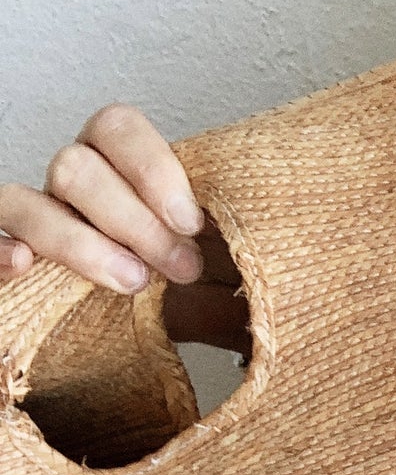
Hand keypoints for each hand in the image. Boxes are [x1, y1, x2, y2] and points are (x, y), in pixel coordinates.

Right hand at [0, 103, 249, 355]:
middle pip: (75, 166)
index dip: (151, 169)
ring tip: (131, 284)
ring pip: (26, 200)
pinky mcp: (13, 259)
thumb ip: (242, 245)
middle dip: (132, 220)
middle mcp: (73, 186)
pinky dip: (2, 250)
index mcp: (123, 169)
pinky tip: (25, 267)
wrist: (157, 347)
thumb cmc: (201, 295)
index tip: (192, 222)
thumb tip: (288, 244)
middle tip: (178, 269)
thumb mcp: (232, 266)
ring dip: (80, 243)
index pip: (116, 127)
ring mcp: (38, 220)